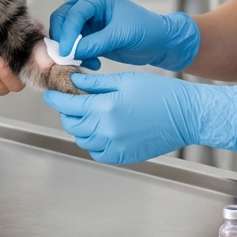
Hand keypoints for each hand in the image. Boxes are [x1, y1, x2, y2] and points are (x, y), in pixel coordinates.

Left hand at [43, 71, 236, 163]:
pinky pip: (97, 152)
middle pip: (72, 124)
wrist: (185, 115)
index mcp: (105, 108)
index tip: (50, 93)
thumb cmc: (160, 93)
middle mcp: (106, 130)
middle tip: (71, 101)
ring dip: (80, 127)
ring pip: (82, 140)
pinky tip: (101, 129)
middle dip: (67, 112)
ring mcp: (114, 146)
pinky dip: (93, 142)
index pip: (68, 105)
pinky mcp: (123, 156)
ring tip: (87, 114)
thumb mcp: (125, 79)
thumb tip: (74, 81)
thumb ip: (96, 83)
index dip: (56, 98)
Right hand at [49, 0, 199, 71]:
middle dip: (63, 39)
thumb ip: (95, 43)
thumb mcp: (121, 35)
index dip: (67, 32)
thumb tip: (72, 52)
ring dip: (71, 50)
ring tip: (85, 62)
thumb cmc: (147, 31)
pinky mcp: (90, 36)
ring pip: (65, 34)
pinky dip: (79, 56)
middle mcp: (90, 6)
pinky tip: (94, 64)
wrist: (160, 43)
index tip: (65, 51)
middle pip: (62, 19)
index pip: (74, 12)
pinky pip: (74, 46)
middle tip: (66, 57)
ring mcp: (88, 22)